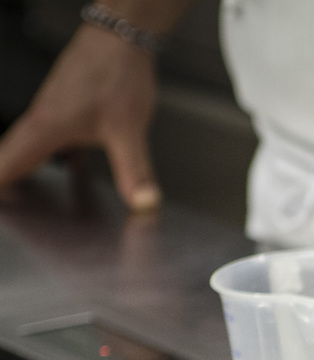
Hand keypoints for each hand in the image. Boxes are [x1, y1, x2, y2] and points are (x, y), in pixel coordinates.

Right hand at [0, 26, 160, 210]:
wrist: (118, 39)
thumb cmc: (116, 75)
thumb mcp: (129, 130)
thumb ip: (135, 170)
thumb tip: (144, 204)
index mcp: (46, 129)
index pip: (8, 164)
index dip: (0, 186)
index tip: (3, 211)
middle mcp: (40, 120)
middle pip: (9, 156)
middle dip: (5, 181)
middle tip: (10, 209)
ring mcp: (48, 112)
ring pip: (24, 145)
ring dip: (20, 168)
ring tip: (21, 195)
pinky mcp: (61, 107)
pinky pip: (42, 137)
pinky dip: (43, 154)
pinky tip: (64, 165)